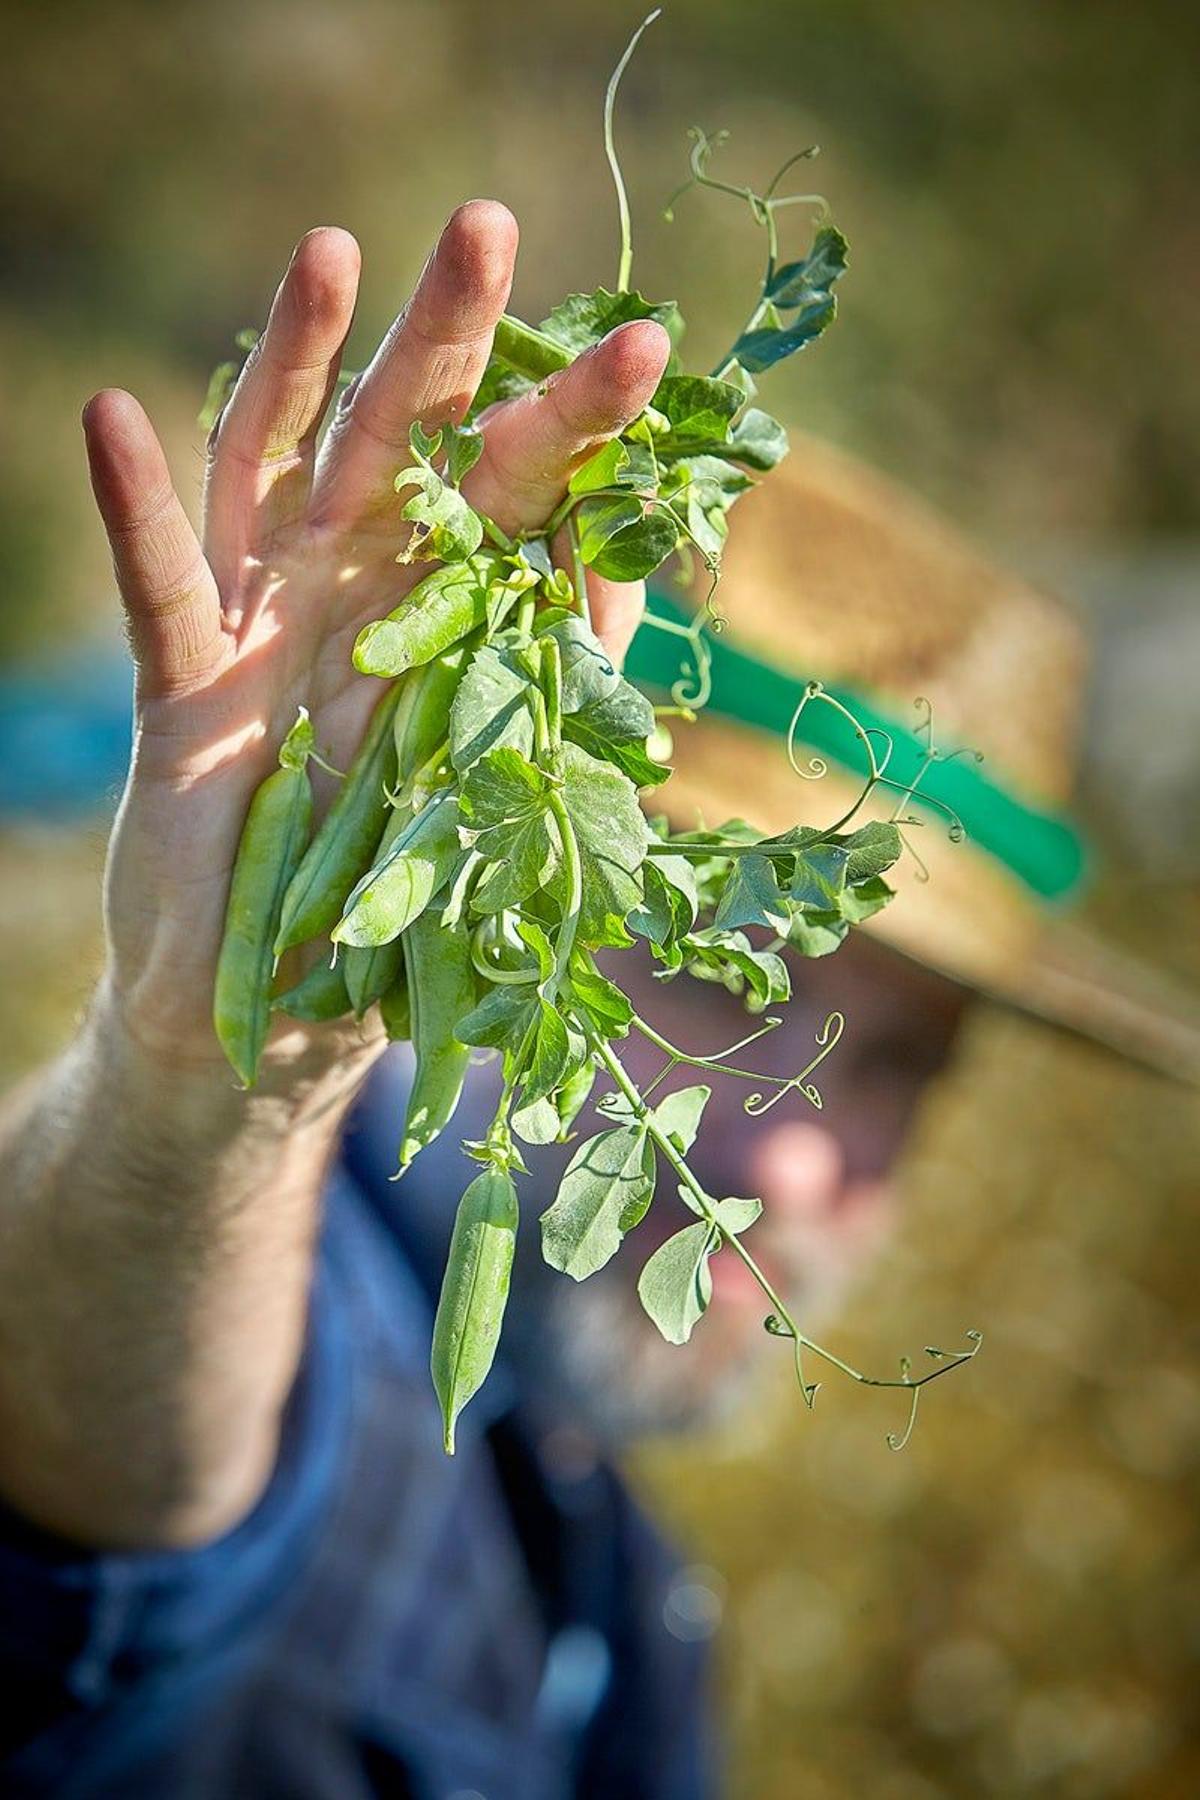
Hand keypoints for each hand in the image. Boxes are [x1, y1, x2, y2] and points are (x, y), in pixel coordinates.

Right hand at [84, 203, 669, 1080]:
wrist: (284, 1013)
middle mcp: (365, 598)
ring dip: (296, 365)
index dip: (577, 426)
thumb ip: (565, 676)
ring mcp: (269, 631)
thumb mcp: (510, 794)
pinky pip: (160, 588)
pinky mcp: (182, 690)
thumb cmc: (413, 905)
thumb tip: (636, 550)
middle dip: (448, 340)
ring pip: (282, 473)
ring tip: (330, 250)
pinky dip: (135, 509)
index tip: (646, 349)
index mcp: (458, 623)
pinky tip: (110, 416)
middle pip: (405, 444)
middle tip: (486, 224)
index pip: (521, 501)